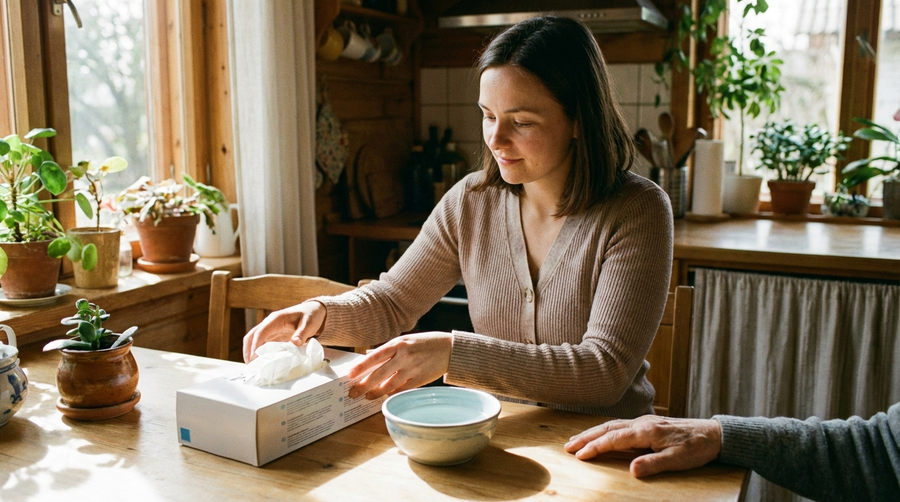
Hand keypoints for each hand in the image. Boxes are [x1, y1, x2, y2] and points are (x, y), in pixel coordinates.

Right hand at [242, 300, 325, 361]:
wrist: (314, 310)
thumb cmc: (311, 315)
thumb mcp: (309, 324)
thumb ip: (301, 333)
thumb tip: (295, 343)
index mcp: (276, 319)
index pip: (261, 332)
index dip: (255, 345)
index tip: (253, 357)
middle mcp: (270, 323)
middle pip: (252, 335)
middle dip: (248, 350)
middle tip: (250, 365)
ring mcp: (270, 329)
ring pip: (254, 340)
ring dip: (251, 352)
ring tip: (253, 366)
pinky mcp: (273, 335)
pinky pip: (262, 343)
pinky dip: (258, 352)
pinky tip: (261, 362)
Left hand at [347, 332, 451, 399]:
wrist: (450, 349)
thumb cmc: (426, 343)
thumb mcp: (406, 340)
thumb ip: (389, 350)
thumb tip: (369, 356)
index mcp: (398, 343)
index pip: (374, 356)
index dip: (361, 367)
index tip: (350, 375)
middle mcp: (404, 356)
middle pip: (379, 374)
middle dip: (364, 385)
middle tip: (353, 392)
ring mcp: (412, 369)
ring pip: (389, 385)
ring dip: (376, 392)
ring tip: (367, 396)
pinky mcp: (420, 380)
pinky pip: (402, 389)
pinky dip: (392, 393)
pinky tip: (385, 395)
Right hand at [564, 415, 721, 477]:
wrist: (714, 434)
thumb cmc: (697, 448)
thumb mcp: (678, 461)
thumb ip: (654, 464)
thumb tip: (632, 471)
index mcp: (646, 431)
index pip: (613, 439)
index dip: (595, 447)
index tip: (579, 455)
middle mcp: (642, 423)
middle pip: (608, 428)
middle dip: (586, 437)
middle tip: (567, 446)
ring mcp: (645, 422)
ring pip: (613, 425)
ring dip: (594, 432)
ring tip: (578, 440)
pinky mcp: (649, 424)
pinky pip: (621, 425)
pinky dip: (606, 430)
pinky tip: (603, 434)